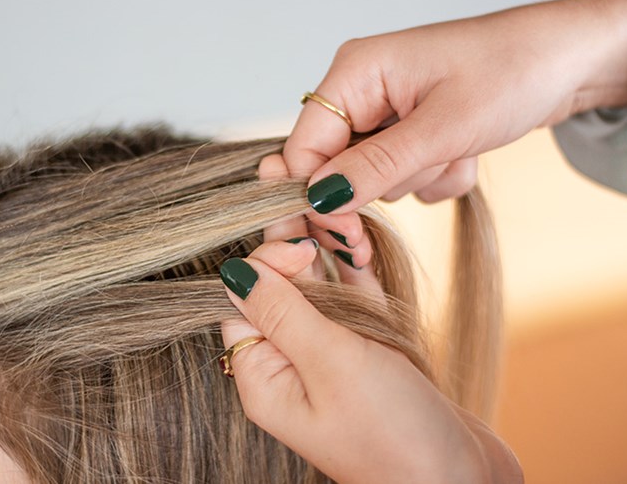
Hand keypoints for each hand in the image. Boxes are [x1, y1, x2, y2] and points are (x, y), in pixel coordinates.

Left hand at [217, 156, 522, 482]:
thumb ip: (284, 312)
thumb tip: (233, 269)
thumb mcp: (331, 365)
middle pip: (279, 288)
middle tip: (303, 188)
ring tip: (336, 208)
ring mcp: (332, 360)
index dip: (264, 261)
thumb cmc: (393, 437)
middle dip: (290, 239)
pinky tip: (356, 237)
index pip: (243, 301)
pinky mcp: (370, 355)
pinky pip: (353, 301)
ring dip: (325, 247)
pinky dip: (355, 270)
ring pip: (317, 288)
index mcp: (265, 378)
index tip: (298, 244)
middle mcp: (291, 367)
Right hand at [284, 0, 626, 246]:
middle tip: (430, 171)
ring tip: (460, 147)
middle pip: (336, 166)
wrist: (575, 58)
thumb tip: (319, 200)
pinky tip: (468, 150)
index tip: (347, 235)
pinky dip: (438, 174)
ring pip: (374, 177)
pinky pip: (405, 175)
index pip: (302, 148)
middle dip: (385, 181)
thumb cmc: (515, 70)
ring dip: (420, 177)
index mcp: (355, 71)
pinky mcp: (412, 130)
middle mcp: (362, 89)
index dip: (317, 195)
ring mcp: (387, 110)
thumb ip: (375, 167)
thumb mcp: (443, 128)